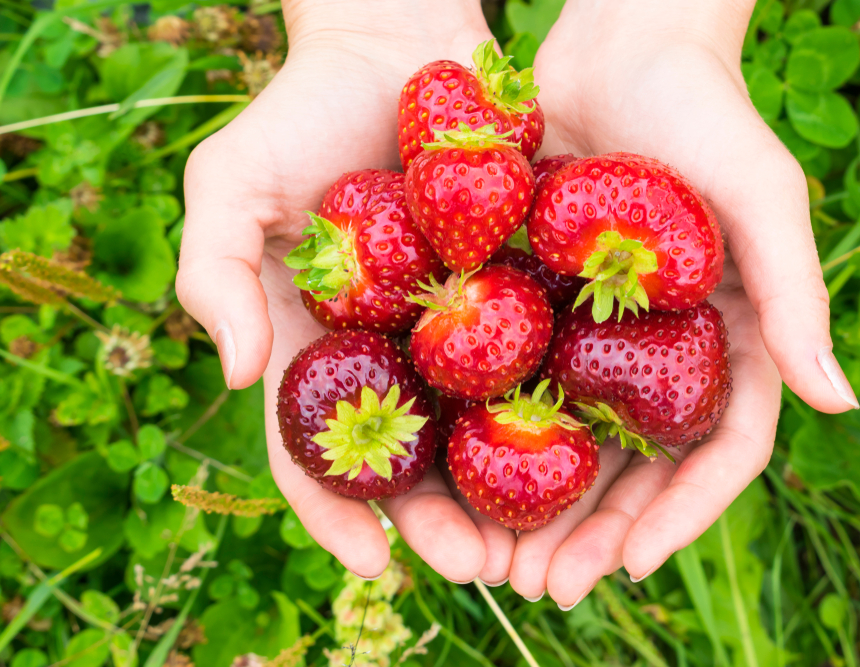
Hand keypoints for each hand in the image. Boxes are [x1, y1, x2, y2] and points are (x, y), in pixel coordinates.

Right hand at [176, 1, 514, 582]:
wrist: (394, 46)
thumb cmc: (299, 112)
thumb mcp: (229, 186)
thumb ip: (213, 274)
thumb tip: (239, 376)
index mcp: (315, 350)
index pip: (315, 452)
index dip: (337, 513)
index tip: (374, 563)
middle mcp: (386, 355)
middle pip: (410, 462)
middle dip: (437, 523)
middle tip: (477, 566)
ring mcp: (452, 329)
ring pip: (477, 429)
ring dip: (503, 492)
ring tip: (537, 540)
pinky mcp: (512, 290)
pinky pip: (533, 357)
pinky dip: (551, 408)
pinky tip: (585, 451)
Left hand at [496, 0, 859, 606]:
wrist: (617, 43)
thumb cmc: (704, 112)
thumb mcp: (762, 198)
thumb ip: (797, 296)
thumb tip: (836, 401)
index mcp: (725, 344)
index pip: (717, 455)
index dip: (681, 518)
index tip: (631, 566)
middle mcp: (658, 354)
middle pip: (632, 470)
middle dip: (594, 535)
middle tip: (543, 587)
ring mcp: (594, 335)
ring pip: (565, 444)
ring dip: (533, 510)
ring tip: (492, 561)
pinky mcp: (534, 303)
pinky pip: (509, 381)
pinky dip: (485, 436)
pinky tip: (447, 477)